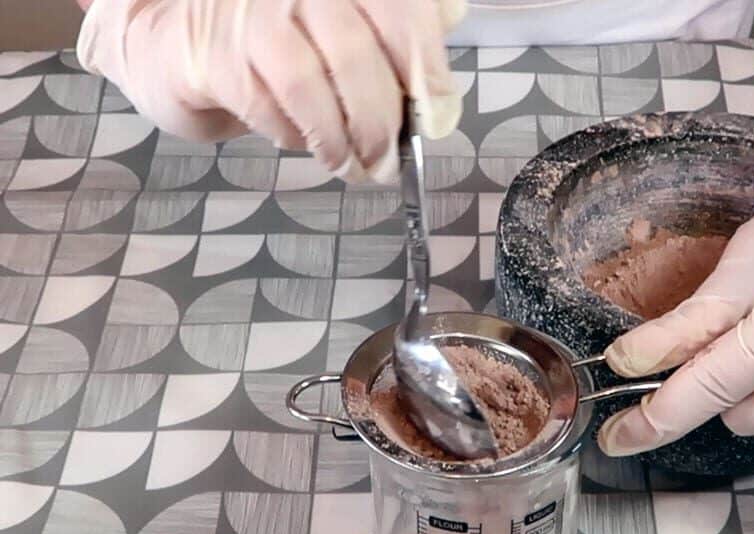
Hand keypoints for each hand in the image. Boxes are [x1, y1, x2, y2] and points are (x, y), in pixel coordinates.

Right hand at [76, 0, 464, 181]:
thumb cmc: (283, 35)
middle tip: (388, 162)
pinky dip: (294, 137)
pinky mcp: (216, 53)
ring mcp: (251, 11)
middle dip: (381, 123)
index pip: (402, 10)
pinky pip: (268, 108)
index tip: (437, 117)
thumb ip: (399, 38)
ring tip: (352, 167)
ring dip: (340, 141)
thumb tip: (438, 97)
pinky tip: (302, 142)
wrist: (183, 36)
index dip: (427, 69)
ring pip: (312, 86)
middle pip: (358, 55)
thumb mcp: (347, 24)